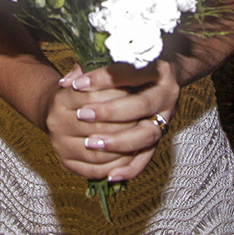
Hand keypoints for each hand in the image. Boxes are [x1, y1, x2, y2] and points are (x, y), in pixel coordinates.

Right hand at [44, 80, 140, 179]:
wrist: (58, 113)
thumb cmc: (80, 92)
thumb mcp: (87, 75)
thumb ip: (97, 70)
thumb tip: (111, 67)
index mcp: (61, 99)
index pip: (93, 99)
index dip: (118, 96)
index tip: (137, 92)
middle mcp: (56, 123)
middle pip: (98, 127)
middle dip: (126, 123)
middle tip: (147, 117)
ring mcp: (60, 146)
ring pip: (99, 153)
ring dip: (124, 147)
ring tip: (142, 137)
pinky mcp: (66, 163)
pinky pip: (95, 170)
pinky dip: (115, 166)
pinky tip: (131, 156)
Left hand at [59, 59, 180, 181]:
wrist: (157, 78)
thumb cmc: (128, 67)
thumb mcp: (112, 60)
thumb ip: (90, 67)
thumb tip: (67, 82)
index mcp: (158, 69)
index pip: (130, 73)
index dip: (103, 79)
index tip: (77, 85)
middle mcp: (166, 94)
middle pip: (140, 106)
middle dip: (109, 112)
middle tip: (82, 115)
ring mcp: (166, 118)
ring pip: (146, 135)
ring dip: (117, 141)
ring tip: (90, 143)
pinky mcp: (160, 138)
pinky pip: (148, 158)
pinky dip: (130, 168)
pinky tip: (110, 175)